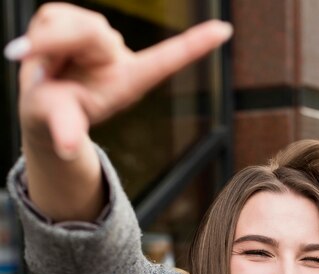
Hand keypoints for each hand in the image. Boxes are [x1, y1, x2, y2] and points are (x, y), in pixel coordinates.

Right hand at [5, 2, 231, 158]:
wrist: (43, 103)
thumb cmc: (59, 115)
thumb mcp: (61, 124)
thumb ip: (66, 131)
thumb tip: (65, 148)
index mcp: (129, 79)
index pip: (165, 59)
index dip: (194, 45)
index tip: (224, 31)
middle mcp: (117, 53)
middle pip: (92, 31)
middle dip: (56, 41)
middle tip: (29, 57)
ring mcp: (97, 35)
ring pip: (65, 20)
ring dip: (44, 42)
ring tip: (44, 69)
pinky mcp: (74, 20)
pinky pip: (50, 16)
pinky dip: (36, 36)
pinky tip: (34, 54)